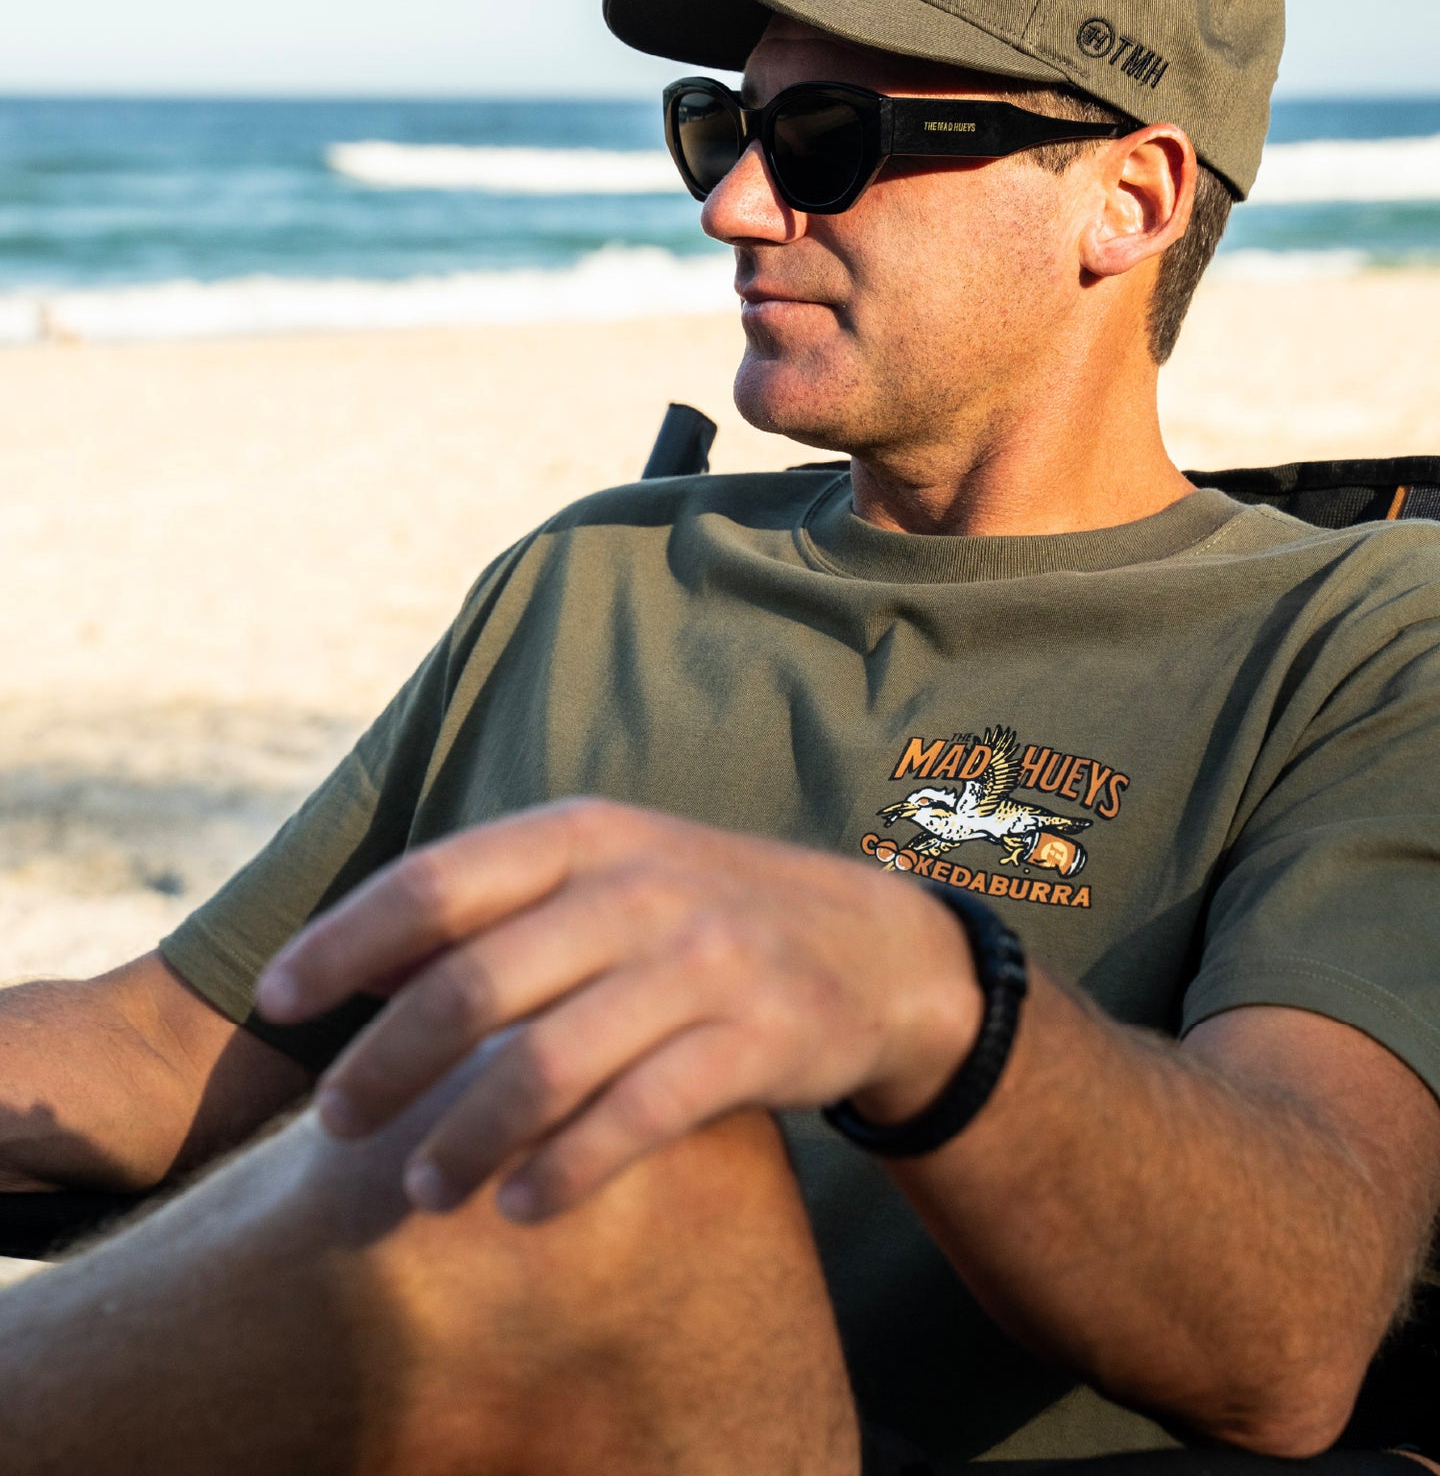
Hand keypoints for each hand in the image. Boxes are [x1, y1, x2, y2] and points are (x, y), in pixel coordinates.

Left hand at [255, 797, 979, 1219]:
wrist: (877, 948)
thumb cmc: (704, 914)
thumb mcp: (609, 872)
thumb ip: (494, 904)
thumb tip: (356, 960)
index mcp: (587, 834)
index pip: (439, 880)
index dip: (345, 940)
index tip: (277, 999)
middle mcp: (641, 887)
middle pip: (476, 981)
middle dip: (386, 1062)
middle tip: (332, 1122)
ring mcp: (705, 962)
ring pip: (549, 1062)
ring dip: (467, 1137)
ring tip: (420, 1189)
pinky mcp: (758, 1040)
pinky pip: (639, 1117)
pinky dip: (568, 1171)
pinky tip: (523, 1206)